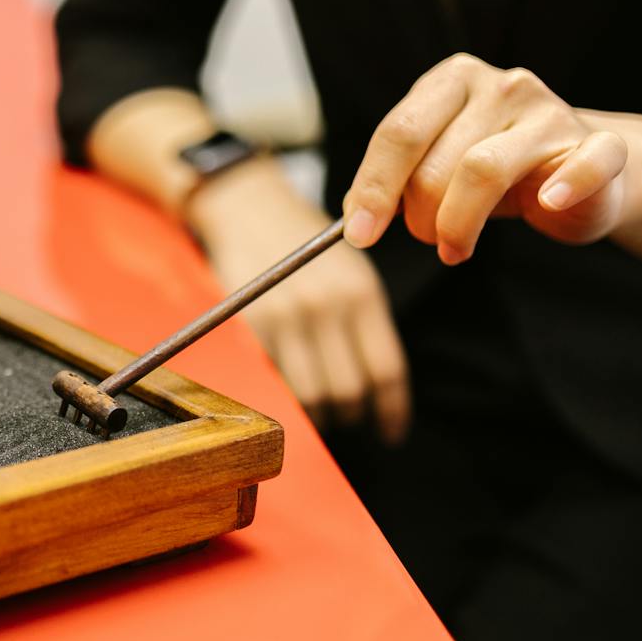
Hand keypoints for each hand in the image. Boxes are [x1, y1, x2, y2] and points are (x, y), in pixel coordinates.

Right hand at [190, 159, 410, 441]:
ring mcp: (287, 316)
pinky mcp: (251, 323)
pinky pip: (275, 378)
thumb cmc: (304, 239)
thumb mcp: (351, 269)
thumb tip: (380, 384)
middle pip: (350, 389)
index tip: (392, 432)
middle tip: (353, 423)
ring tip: (322, 417)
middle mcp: (328, 306)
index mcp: (362, 292)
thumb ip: (367, 319)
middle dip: (354, 417)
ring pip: (311, 393)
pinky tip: (292, 402)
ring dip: (319, 417)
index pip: (387, 370)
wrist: (248, 208)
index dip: (393, 411)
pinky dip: (286, 398)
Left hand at [342, 53, 631, 261]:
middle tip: (425, 239)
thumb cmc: (499, 168)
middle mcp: (503, 85)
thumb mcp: (439, 165)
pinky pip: (584, 164)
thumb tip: (353, 215)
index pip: (399, 132)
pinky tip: (546, 204)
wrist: (586, 168)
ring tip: (455, 248)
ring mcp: (552, 113)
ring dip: (459, 224)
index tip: (360, 234)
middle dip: (419, 215)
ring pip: (485, 170)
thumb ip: (397, 180)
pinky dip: (565, 185)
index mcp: (453, 80)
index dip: (373, 187)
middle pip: (437, 161)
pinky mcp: (601, 146)